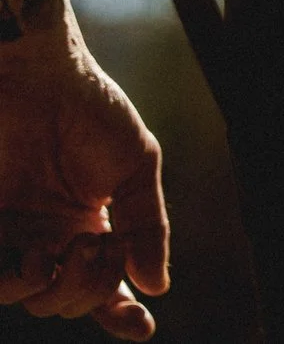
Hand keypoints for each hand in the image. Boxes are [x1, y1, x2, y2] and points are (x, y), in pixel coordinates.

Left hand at [0, 22, 168, 339]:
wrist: (36, 77)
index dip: (121, 314)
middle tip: (105, 244)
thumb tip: (156, 285)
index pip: (105, 285)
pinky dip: (15, 283)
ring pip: (33, 299)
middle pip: (72, 299)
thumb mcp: (137, 165)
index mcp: (92, 224)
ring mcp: (15, 235)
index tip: (141, 328)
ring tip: (66, 248)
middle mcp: (52, 238)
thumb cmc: (92, 111)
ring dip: (57, 288)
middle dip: (93, 286)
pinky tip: (36, 257)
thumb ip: (147, 226)